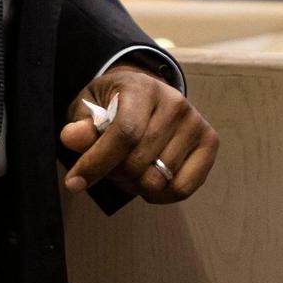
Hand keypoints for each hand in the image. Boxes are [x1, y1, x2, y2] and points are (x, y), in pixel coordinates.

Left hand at [59, 63, 218, 203]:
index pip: (123, 133)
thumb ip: (81, 125)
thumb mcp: (89, 107)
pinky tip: (149, 180)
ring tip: (128, 168)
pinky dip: (160, 195)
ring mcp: (195, 122)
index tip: (74, 182)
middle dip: (115, 173)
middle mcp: (174, 102)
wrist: (146, 93)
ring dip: (135, 185)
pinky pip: (183, 188)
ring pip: (159, 179)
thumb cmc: (113, 103)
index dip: (97, 162)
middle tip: (109, 165)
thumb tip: (72, 139)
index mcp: (141, 87)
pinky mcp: (209, 142)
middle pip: (139, 161)